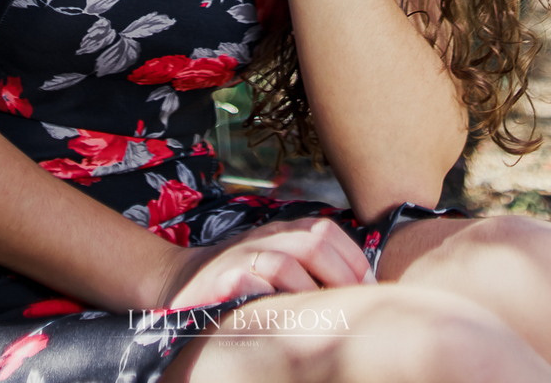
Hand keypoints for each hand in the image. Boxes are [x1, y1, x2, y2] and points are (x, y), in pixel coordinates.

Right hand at [159, 216, 373, 309]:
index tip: (368, 289)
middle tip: (351, 308)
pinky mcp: (223, 282)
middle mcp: (265, 238)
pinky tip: (285, 319)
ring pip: (285, 263)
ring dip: (310, 292)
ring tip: (323, 318)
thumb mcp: (277, 260)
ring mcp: (243, 257)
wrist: (182, 283)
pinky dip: (272, 301)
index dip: (353, 259)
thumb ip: (311, 265)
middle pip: (313, 242)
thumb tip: (364, 286)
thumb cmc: (242, 279)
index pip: (327, 231)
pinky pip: (253, 286)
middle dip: (340, 275)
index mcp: (283, 231)